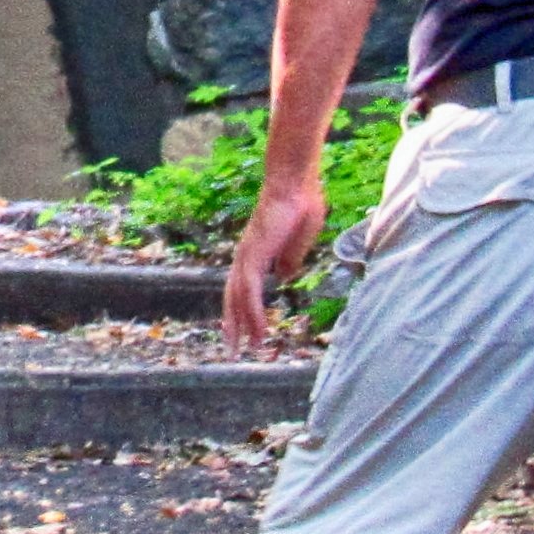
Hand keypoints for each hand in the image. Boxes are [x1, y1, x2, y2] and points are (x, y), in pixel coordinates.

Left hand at [226, 176, 326, 351]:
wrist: (295, 183)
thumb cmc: (300, 204)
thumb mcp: (298, 241)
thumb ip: (289, 260)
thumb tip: (284, 277)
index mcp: (255, 253)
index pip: (243, 289)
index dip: (243, 311)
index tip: (247, 331)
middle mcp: (245, 257)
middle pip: (233, 297)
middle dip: (233, 325)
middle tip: (233, 350)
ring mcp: (247, 257)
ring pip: (239, 299)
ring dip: (243, 326)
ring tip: (248, 348)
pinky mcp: (254, 256)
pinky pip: (251, 292)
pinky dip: (253, 313)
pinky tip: (258, 330)